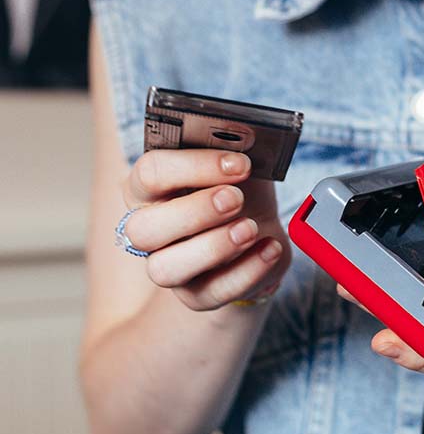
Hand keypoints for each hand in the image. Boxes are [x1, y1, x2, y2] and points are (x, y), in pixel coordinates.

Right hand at [120, 149, 290, 310]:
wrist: (261, 231)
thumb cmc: (241, 189)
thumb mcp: (238, 165)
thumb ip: (234, 151)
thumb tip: (245, 138)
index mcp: (149, 188)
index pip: (149, 173)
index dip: (192, 167)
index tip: (237, 163)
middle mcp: (148, 230)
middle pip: (143, 229)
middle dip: (194, 211)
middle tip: (236, 198)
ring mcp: (168, 266)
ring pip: (164, 270)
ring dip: (212, 248)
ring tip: (250, 228)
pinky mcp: (195, 295)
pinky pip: (211, 293)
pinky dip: (246, 272)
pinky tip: (270, 248)